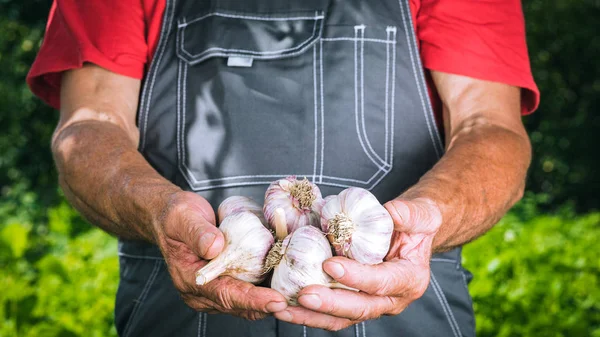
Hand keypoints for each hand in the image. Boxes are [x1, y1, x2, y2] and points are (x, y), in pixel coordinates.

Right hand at [153, 191, 287, 319]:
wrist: (171, 216)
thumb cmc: (176, 217)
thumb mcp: (183, 218)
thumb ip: (198, 233)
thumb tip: (216, 247)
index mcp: (190, 280)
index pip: (225, 295)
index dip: (252, 300)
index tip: (275, 301)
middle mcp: (202, 292)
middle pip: (240, 305)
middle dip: (268, 305)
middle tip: (296, 300)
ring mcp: (214, 290)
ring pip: (246, 302)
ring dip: (270, 299)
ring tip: (297, 294)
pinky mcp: (225, 282)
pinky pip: (247, 289)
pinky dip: (265, 287)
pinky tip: (285, 281)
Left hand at [273, 198, 440, 329]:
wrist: (411, 235)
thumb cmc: (416, 224)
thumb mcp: (421, 214)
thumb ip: (410, 214)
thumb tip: (391, 212)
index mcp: (409, 279)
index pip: (381, 283)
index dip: (356, 277)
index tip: (330, 265)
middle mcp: (391, 299)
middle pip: (359, 309)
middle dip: (329, 304)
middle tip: (303, 294)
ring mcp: (371, 305)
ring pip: (340, 318)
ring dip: (310, 316)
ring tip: (282, 308)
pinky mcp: (353, 303)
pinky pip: (330, 313)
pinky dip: (306, 312)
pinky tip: (283, 304)